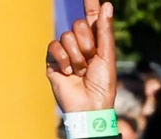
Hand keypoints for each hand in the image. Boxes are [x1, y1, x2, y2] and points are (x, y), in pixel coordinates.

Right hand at [46, 0, 115, 114]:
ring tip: (81, 71)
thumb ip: (105, 31)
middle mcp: (80, 45)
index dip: (90, 4)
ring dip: (76, 55)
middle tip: (90, 60)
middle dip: (87, 42)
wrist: (88, 106)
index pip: (91, 17)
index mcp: (96, 42)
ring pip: (66, 36)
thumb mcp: (107, 56)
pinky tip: (68, 72)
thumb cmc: (102, 85)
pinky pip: (54, 46)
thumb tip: (106, 5)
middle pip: (79, 25)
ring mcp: (66, 52)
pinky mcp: (53, 61)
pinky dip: (63, 59)